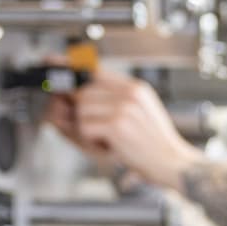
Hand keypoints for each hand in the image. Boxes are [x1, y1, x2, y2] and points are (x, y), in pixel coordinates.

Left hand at [51, 69, 201, 189]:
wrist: (175, 164)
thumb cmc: (154, 146)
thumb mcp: (136, 117)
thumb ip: (106, 105)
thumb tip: (66, 102)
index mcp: (135, 88)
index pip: (95, 71)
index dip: (71, 68)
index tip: (51, 62)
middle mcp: (130, 93)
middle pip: (82, 93)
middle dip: (77, 113)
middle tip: (90, 132)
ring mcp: (124, 107)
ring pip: (81, 110)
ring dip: (86, 131)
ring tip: (107, 141)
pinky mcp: (117, 124)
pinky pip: (85, 127)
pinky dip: (91, 141)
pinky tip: (109, 146)